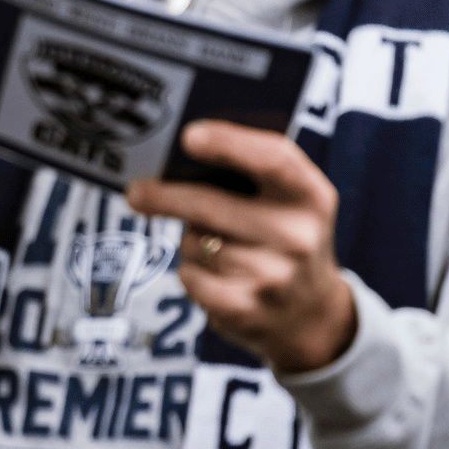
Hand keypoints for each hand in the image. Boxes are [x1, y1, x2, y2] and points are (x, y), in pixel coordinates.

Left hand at [126, 121, 356, 373]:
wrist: (312, 312)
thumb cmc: (283, 238)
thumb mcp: (290, 201)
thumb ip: (249, 173)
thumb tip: (175, 158)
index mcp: (311, 196)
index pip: (273, 159)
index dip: (228, 143)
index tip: (189, 136)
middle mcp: (298, 235)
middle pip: (210, 205)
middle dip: (164, 197)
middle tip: (136, 192)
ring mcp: (275, 276)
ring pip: (196, 243)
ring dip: (190, 240)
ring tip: (215, 246)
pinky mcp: (250, 309)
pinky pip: (191, 278)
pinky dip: (190, 273)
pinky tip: (213, 274)